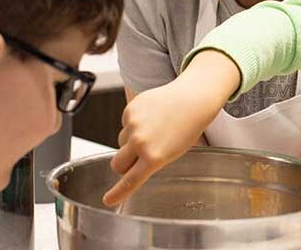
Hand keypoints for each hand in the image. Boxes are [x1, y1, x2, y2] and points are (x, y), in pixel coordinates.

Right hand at [102, 50, 239, 206]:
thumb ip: (152, 161)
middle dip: (122, 165)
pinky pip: (125, 124)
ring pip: (121, 142)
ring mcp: (133, 125)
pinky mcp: (129, 110)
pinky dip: (134, 124)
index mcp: (154, 157)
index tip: (108, 200)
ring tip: (153, 130)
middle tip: (135, 159)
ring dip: (130, 141)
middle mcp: (141, 142)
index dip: (118, 192)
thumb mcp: (172, 152)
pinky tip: (151, 117)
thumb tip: (132, 167)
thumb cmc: (187, 127)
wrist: (192, 99)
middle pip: (117, 164)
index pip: (131, 180)